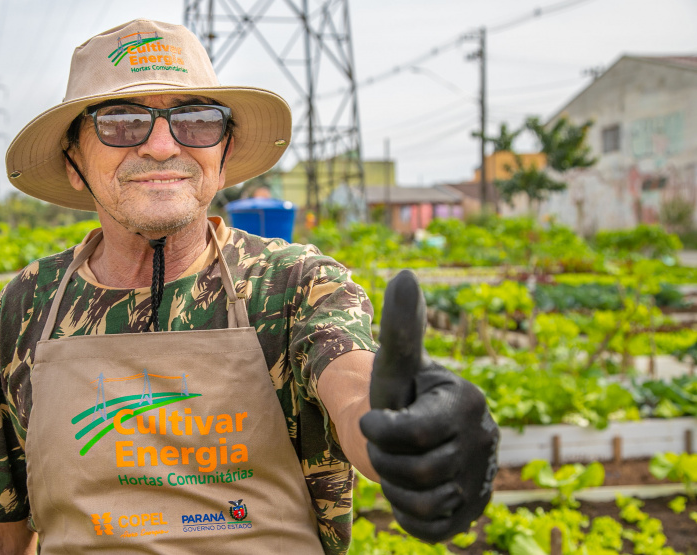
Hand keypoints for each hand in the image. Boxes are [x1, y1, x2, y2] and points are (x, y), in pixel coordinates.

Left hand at [359, 270, 498, 542]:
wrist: (410, 435)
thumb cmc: (398, 395)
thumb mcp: (395, 365)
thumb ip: (401, 327)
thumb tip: (406, 273)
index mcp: (466, 401)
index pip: (412, 432)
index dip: (379, 431)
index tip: (371, 420)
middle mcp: (485, 439)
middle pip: (412, 470)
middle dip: (383, 458)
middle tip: (386, 443)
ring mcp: (483, 478)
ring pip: (421, 501)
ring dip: (394, 487)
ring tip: (399, 463)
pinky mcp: (474, 511)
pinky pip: (432, 528)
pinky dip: (410, 516)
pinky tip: (410, 491)